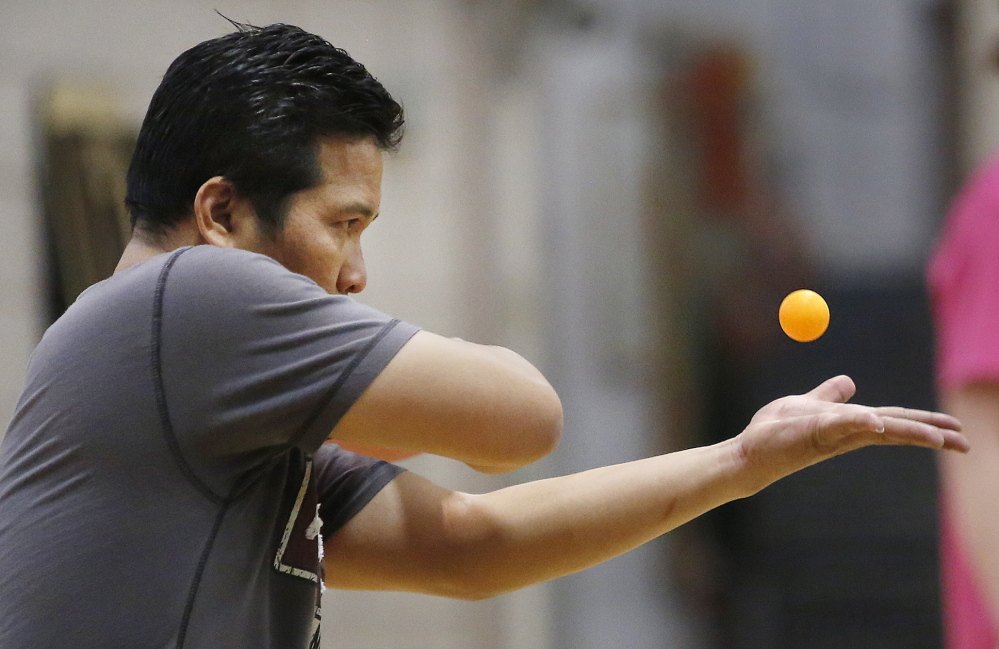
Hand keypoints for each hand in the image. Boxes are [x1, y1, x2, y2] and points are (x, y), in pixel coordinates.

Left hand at [732, 375, 968, 494]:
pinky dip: (860, 423)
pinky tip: (878, 424)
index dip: (923, 423)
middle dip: (931, 434)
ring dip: (910, 432)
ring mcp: (832, 435)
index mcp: (848, 424)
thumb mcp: (806, 406)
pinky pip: (841, 426)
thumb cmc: (774, 431)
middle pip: (895, 429)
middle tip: (966, 443)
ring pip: (878, 431)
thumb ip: (828, 396)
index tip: (954, 429)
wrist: (748, 449)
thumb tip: (849, 382)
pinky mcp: (813, 434)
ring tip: (942, 439)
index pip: (892, 421)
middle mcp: (846, 433)